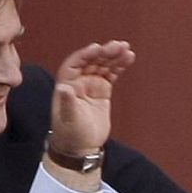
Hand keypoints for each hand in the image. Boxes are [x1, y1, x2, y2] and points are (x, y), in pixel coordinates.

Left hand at [49, 40, 134, 154]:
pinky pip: (112, 74)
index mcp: (67, 84)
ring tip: (126, 48)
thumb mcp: (68, 119)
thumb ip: (67, 103)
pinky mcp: (103, 90)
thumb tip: (63, 88)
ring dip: (114, 56)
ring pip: (103, 65)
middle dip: (104, 53)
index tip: (98, 48)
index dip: (86, 55)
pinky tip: (128, 58)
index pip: (75, 64)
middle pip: (92, 61)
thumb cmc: (70, 134)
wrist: (81, 147)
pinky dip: (119, 66)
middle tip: (118, 46)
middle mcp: (79, 81)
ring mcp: (91, 84)